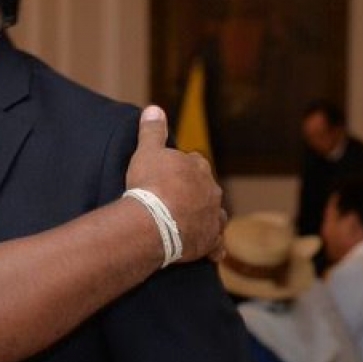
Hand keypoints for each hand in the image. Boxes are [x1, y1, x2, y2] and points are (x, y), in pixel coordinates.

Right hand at [126, 106, 224, 263]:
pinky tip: (211, 252)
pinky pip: (216, 245)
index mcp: (197, 168)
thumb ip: (152, 131)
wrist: (154, 222)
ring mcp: (213, 217)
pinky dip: (214, 248)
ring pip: (216, 215)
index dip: (181, 169)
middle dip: (195, 193)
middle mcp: (211, 191)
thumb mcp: (146, 152)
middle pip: (206, 189)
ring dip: (207, 218)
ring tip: (194, 223)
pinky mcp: (210, 241)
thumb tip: (154, 108)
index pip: (193, 163)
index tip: (169, 175)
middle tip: (177, 200)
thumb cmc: (149, 185)